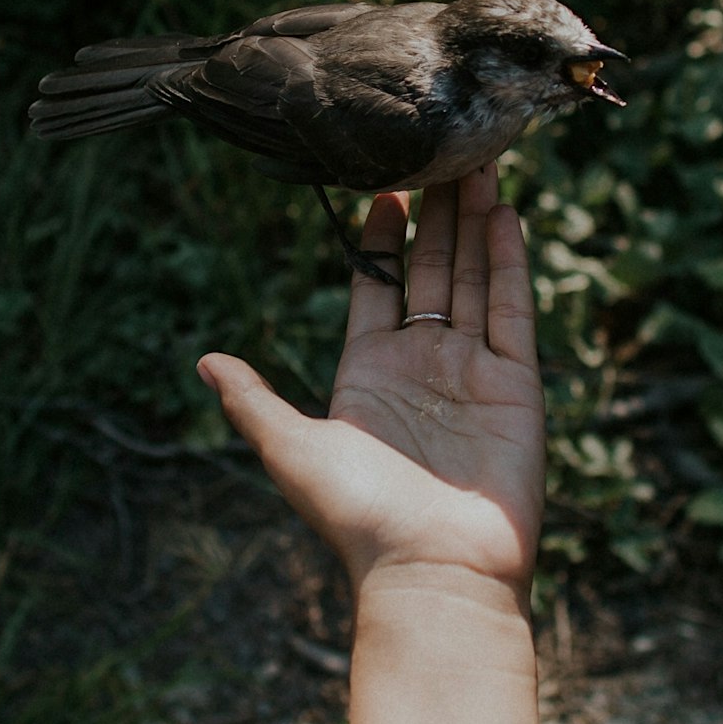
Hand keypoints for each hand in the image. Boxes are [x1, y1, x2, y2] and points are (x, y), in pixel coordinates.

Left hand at [197, 164, 545, 603]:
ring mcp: (472, 371)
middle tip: (436, 150)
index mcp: (369, 372)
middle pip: (430, 270)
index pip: (377, 286)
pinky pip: (512, 308)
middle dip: (435, 213)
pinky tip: (505, 214)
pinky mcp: (517, 384)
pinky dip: (508, 261)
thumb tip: (205, 360)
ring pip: (472, 277)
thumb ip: (253, 402)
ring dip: (474, 221)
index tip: (382, 184)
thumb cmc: (358, 519)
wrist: (433, 573)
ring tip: (474, 162)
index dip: (382, 236)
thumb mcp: (291, 450)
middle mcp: (423, 363)